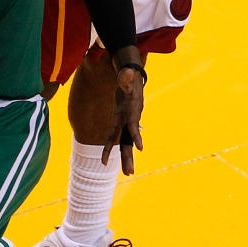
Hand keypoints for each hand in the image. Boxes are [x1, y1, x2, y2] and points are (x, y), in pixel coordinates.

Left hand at [102, 60, 144, 175]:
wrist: (130, 83)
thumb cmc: (128, 82)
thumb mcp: (127, 80)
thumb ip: (126, 78)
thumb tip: (126, 72)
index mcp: (129, 114)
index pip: (132, 127)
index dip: (136, 136)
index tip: (140, 148)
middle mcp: (128, 122)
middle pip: (128, 142)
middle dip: (129, 157)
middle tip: (130, 172)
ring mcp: (125, 124)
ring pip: (125, 144)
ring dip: (126, 159)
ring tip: (128, 174)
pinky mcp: (120, 124)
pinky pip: (115, 139)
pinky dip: (111, 148)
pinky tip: (107, 161)